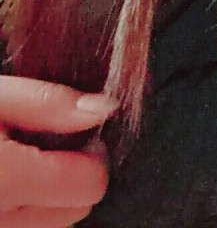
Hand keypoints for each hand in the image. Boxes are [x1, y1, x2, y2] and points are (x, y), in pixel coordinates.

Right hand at [0, 76, 116, 227]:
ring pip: (54, 222)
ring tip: (25, 158)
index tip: (81, 129)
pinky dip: (29, 204)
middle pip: (77, 208)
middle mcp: (0, 221)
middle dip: (75, 173)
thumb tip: (104, 108)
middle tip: (47, 141)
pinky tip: (13, 175)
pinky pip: (28, 225)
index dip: (94, 153)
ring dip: (51, 193)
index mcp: (6, 180)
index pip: (90, 185)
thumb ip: (47, 103)